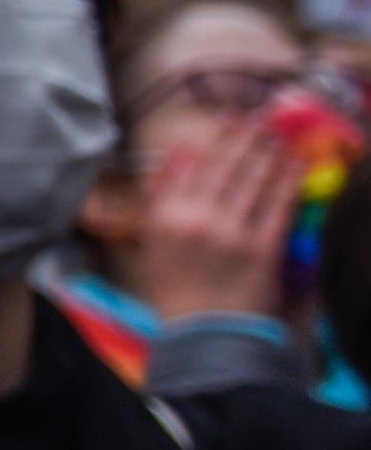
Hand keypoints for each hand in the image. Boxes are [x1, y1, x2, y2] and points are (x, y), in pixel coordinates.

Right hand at [130, 114, 297, 325]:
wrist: (204, 332)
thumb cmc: (176, 288)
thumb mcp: (153, 242)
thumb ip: (161, 198)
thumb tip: (174, 158)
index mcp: (165, 217)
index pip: (190, 166)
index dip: (212, 137)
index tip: (226, 117)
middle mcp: (195, 219)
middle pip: (224, 166)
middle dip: (244, 137)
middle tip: (260, 117)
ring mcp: (230, 232)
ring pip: (252, 180)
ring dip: (267, 152)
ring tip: (278, 135)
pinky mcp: (261, 248)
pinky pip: (278, 205)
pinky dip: (287, 181)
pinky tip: (294, 165)